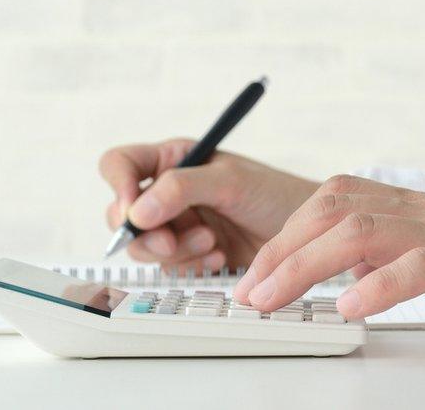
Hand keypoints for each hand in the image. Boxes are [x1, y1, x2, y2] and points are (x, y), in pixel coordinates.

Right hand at [98, 138, 318, 272]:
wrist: (306, 234)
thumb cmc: (275, 193)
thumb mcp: (230, 182)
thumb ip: (182, 188)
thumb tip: (138, 210)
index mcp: (173, 159)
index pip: (120, 165)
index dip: (118, 186)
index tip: (133, 211)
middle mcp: (168, 190)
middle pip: (123, 214)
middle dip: (146, 233)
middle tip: (172, 242)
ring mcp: (177, 222)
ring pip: (143, 245)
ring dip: (175, 251)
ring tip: (212, 243)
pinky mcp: (190, 251)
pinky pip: (169, 265)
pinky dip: (191, 264)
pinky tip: (220, 256)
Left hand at [233, 175, 424, 353]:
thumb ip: (407, 253)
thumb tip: (350, 272)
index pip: (338, 199)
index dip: (289, 232)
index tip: (258, 273)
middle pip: (337, 208)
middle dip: (282, 248)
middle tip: (249, 291)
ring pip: (365, 231)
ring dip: (307, 265)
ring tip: (275, 300)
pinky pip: (423, 267)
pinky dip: (377, 286)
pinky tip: (349, 309)